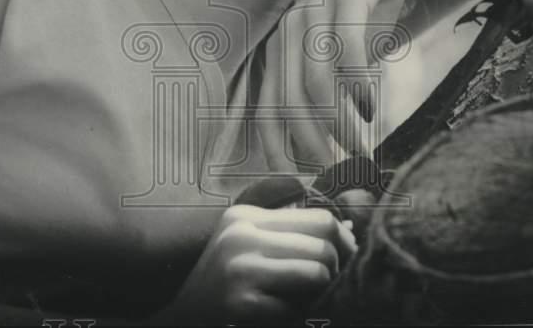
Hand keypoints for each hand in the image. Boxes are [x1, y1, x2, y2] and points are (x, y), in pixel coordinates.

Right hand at [152, 205, 356, 324]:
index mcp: (246, 217)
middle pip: (323, 245)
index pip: (320, 218)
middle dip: (337, 269)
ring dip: (322, 292)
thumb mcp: (247, 241)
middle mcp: (242, 236)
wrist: (185, 316)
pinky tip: (289, 314)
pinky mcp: (241, 303)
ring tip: (311, 298)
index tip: (348, 257)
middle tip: (331, 284)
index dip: (344, 240)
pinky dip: (300, 314)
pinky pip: (297, 307)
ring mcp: (240, 269)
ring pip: (317, 272)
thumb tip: (346, 231)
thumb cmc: (225, 280)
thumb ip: (288, 232)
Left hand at [257, 0, 427, 163]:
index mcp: (283, 45)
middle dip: (316, 146)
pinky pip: (346, 46)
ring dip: (338, 122)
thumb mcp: (350, 53)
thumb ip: (341, 95)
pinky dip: (357, 83)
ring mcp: (315, 7)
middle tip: (342, 176)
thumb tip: (344, 152)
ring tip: (360, 149)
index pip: (269, 110)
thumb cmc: (371, 2)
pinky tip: (371, 106)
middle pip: (290, 103)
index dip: (281, 150)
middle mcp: (289, 28)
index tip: (304, 183)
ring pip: (316, 81)